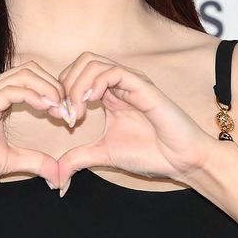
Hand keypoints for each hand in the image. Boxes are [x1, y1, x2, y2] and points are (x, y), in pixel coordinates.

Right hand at [0, 62, 65, 193]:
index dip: (54, 92)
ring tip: (63, 111)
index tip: (70, 115)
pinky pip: (13, 90)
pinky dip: (36, 96)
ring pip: (26, 74)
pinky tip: (48, 109)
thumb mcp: (7, 161)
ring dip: (50, 90)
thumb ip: (33, 162)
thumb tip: (58, 175)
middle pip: (32, 70)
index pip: (31, 78)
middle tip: (71, 111)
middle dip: (57, 87)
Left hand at [53, 52, 216, 196]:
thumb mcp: (104, 155)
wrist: (181, 161)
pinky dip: (95, 84)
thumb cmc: (149, 153)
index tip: (59, 118)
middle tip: (64, 114)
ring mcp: (130, 81)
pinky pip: (113, 72)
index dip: (61, 92)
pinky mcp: (143, 86)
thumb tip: (56, 176)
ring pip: (92, 62)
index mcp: (109, 93)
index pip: (76, 74)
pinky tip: (90, 104)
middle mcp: (118, 82)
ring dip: (76, 86)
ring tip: (76, 113)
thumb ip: (78, 158)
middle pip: (81, 61)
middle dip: (65, 85)